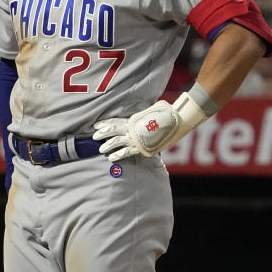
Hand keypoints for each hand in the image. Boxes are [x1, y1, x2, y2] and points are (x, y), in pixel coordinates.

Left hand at [93, 93, 209, 161]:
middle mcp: (133, 128)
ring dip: (107, 145)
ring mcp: (136, 137)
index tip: (95, 125)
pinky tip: (112, 158)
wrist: (177, 119)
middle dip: (102, 134)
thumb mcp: (149, 113)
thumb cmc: (165, 115)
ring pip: (117, 141)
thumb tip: (138, 119)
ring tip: (101, 149)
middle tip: (94, 137)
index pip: (115, 121)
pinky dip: (118, 155)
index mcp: (133, 119)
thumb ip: (141, 118)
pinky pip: (127, 152)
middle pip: (113, 130)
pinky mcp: (142, 147)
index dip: (104, 123)